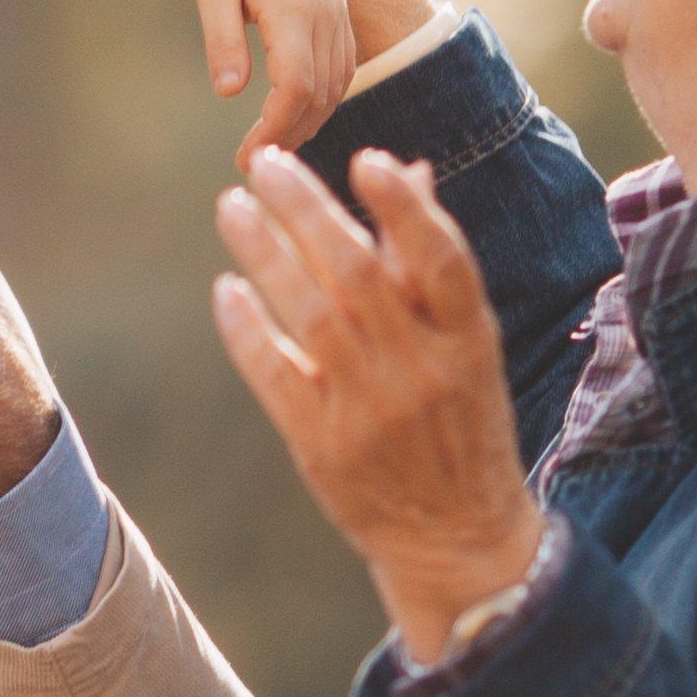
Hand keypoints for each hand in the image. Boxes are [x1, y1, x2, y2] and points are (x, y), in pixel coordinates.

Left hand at [190, 0, 361, 144]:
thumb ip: (222, 39)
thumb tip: (231, 95)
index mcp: (294, 8)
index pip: (295, 90)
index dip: (275, 130)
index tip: (247, 156)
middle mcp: (326, 12)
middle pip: (322, 94)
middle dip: (291, 134)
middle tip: (256, 163)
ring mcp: (336, 7)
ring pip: (339, 82)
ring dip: (311, 119)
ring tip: (275, 145)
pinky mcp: (336, 3)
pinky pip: (344, 61)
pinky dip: (326, 94)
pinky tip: (300, 109)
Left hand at [209, 142, 547, 659]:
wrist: (458, 538)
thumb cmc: (463, 424)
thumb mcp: (468, 346)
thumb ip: (432, 263)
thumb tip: (410, 169)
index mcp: (468, 340)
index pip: (442, 261)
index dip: (405, 208)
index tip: (366, 158)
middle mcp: (422, 371)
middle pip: (359, 274)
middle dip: (307, 210)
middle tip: (265, 162)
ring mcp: (370, 411)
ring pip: (309, 314)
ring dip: (265, 253)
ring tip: (233, 206)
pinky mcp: (323, 446)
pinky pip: (276, 375)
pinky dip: (248, 329)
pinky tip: (228, 288)